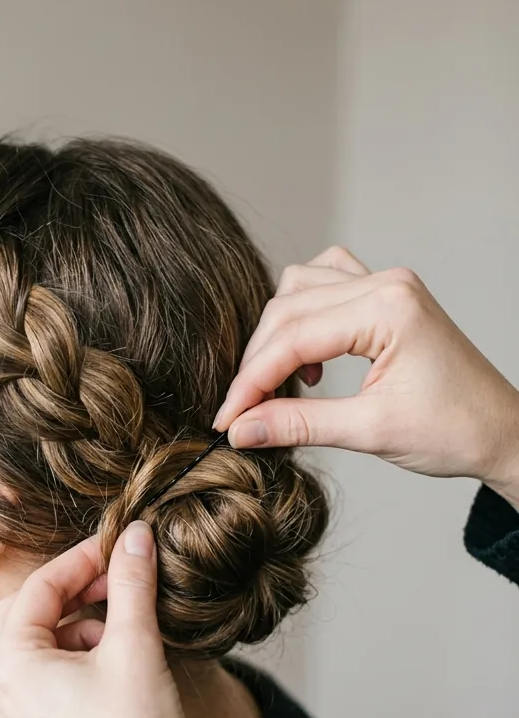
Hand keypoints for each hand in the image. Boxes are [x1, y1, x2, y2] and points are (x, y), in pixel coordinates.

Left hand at [0, 521, 224, 717]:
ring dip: (70, 637)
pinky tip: (109, 681)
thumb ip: (131, 583)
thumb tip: (134, 536)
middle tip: (115, 590)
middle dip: (70, 599)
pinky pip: (34, 694)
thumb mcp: (137, 648)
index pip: (38, 587)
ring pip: (29, 657)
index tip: (118, 548)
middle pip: (22, 618)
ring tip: (119, 643)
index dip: (82, 560)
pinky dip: (66, 674)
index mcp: (9, 666)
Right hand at [213, 248, 518, 508]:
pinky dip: (303, 317)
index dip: (251, 381)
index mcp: (387, 308)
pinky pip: (326, 286)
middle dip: (258, 361)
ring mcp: (388, 285)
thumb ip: (299, 424)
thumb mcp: (370, 433)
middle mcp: (386, 284)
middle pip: (288, 307)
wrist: (503, 433)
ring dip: (278, 334)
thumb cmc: (455, 432)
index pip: (292, 338)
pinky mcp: (387, 297)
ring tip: (278, 385)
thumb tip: (241, 429)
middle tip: (242, 412)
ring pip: (300, 287)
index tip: (226, 419)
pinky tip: (308, 359)